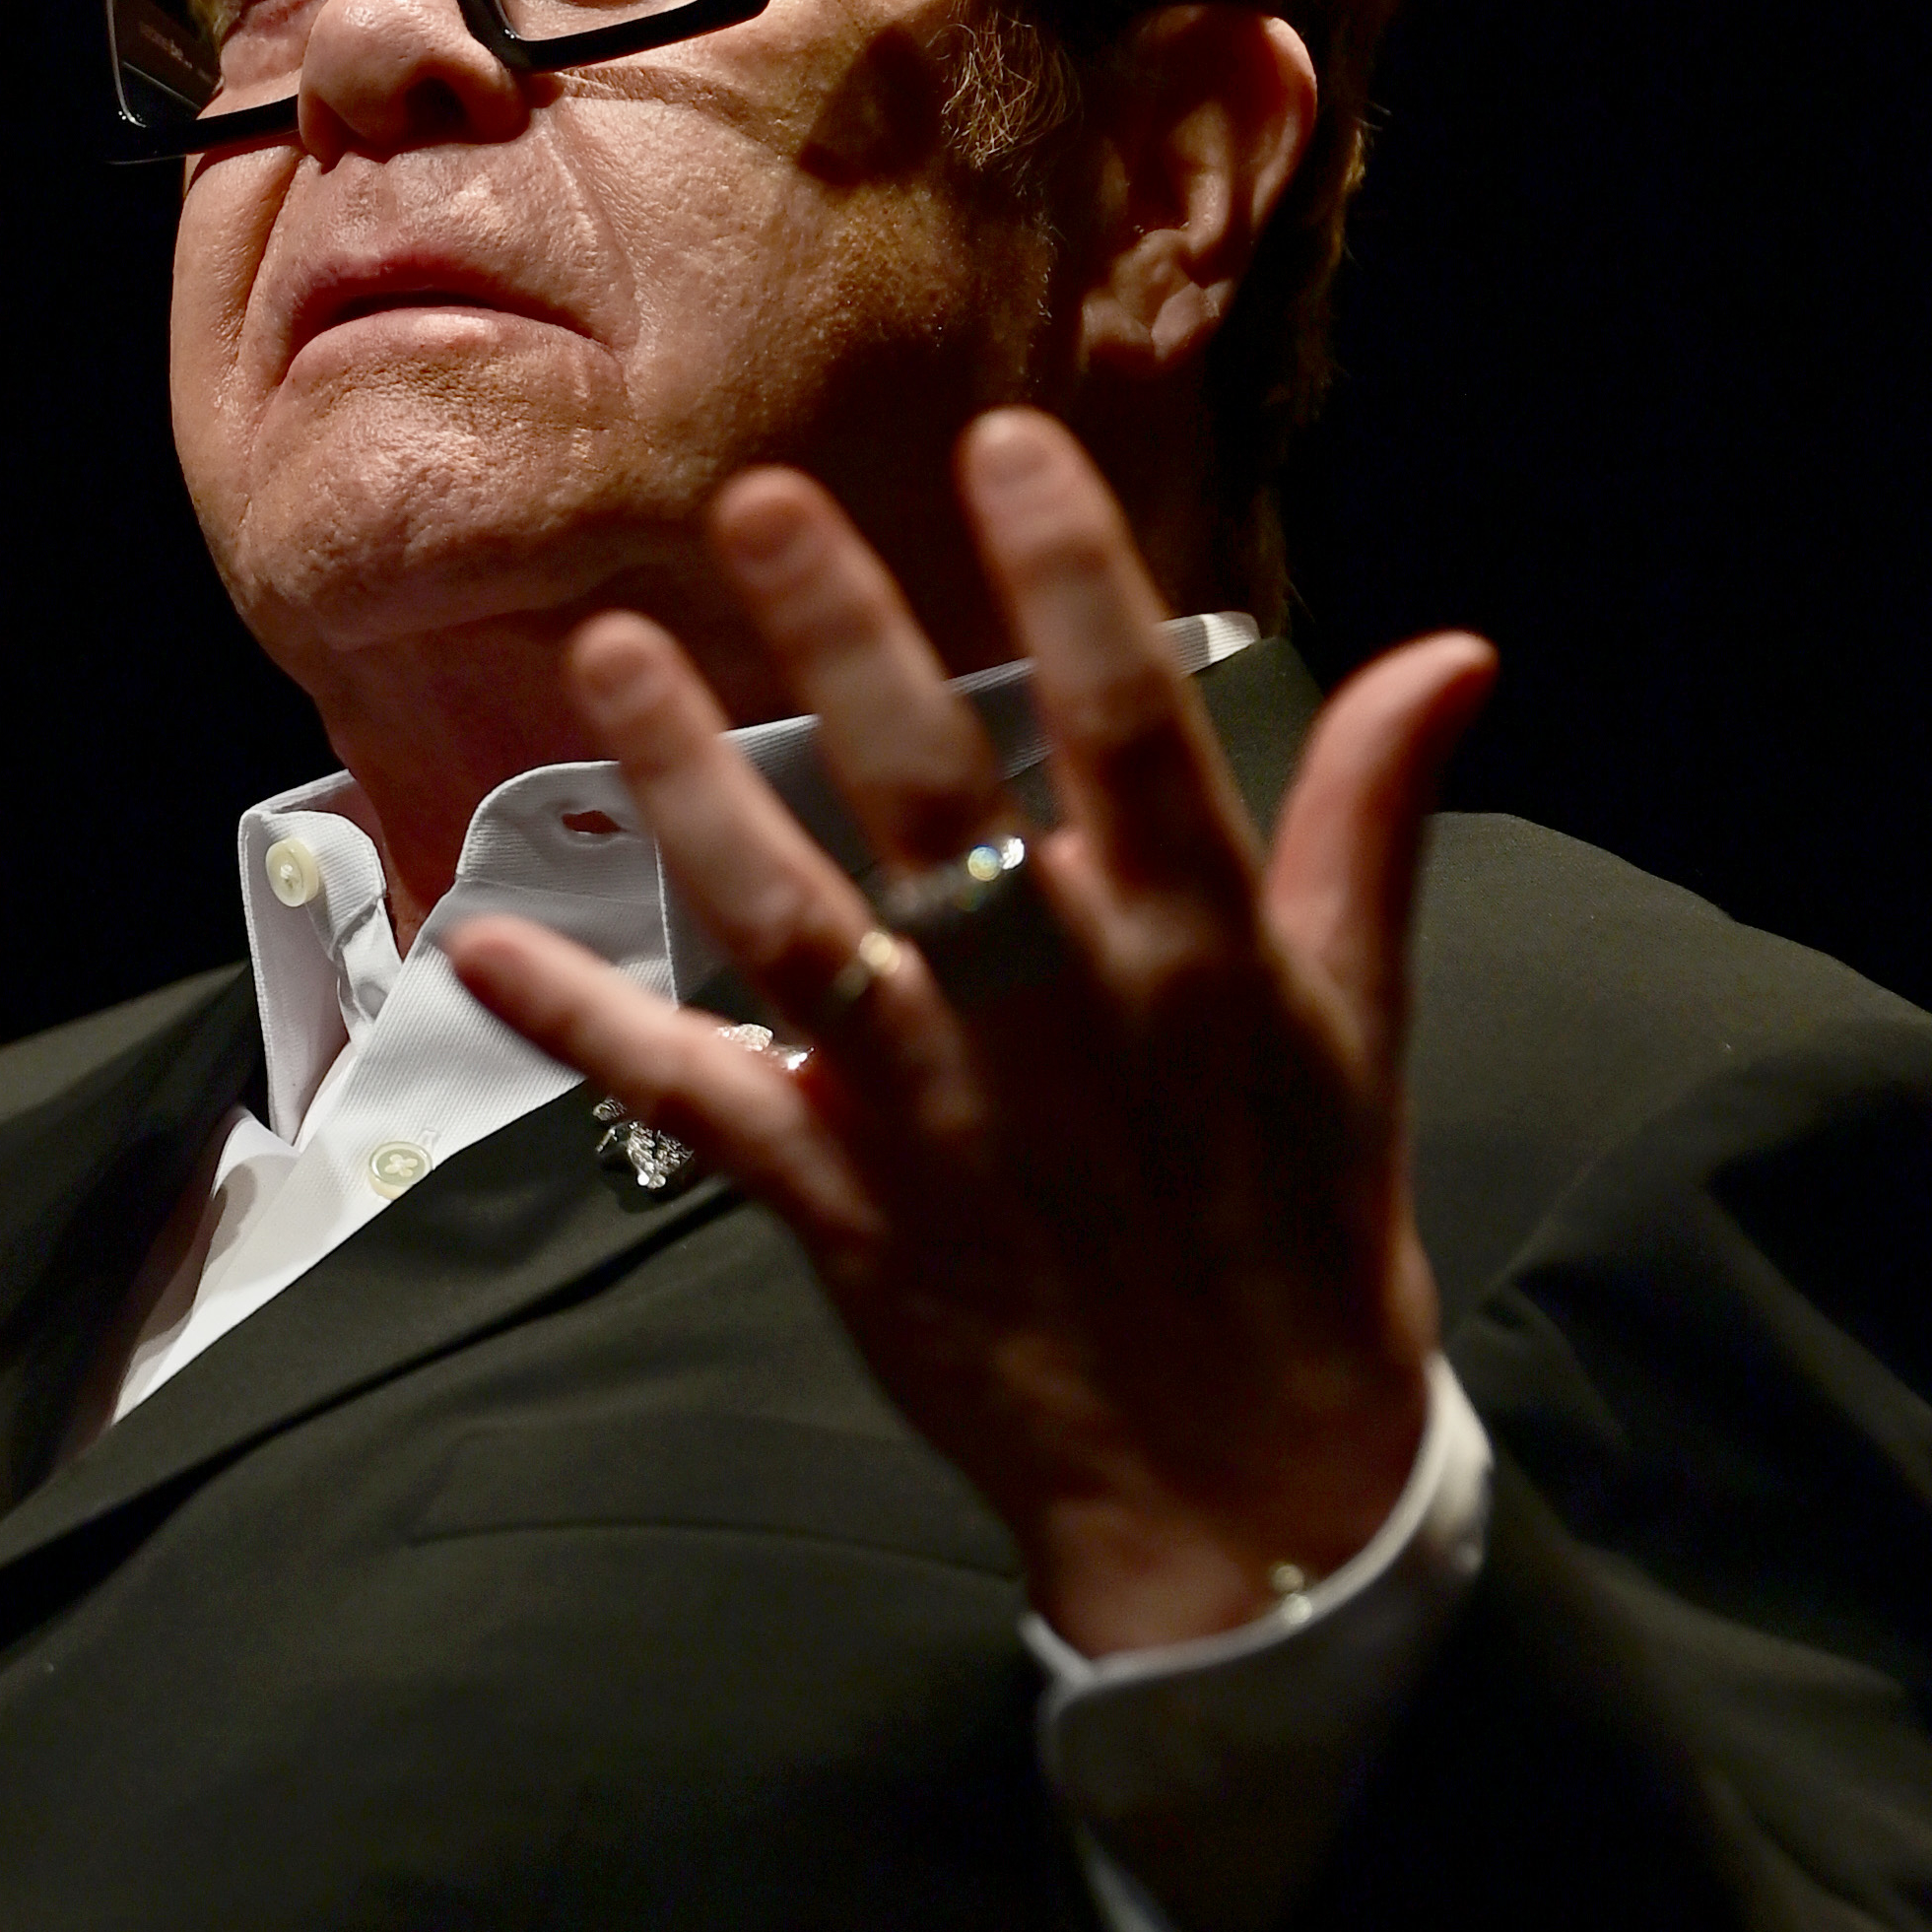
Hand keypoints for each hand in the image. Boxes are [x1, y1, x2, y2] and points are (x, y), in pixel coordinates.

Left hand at [446, 408, 1494, 1653]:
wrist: (1244, 1489)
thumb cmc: (1304, 1232)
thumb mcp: (1360, 1028)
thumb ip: (1368, 830)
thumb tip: (1450, 653)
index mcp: (1201, 959)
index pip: (1133, 732)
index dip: (1071, 581)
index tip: (1002, 442)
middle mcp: (1059, 1016)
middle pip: (931, 799)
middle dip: (844, 640)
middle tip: (751, 499)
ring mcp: (937, 1115)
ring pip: (791, 922)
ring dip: (691, 787)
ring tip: (608, 652)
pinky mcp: (844, 1208)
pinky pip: (695, 1100)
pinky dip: (588, 1025)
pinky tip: (482, 941)